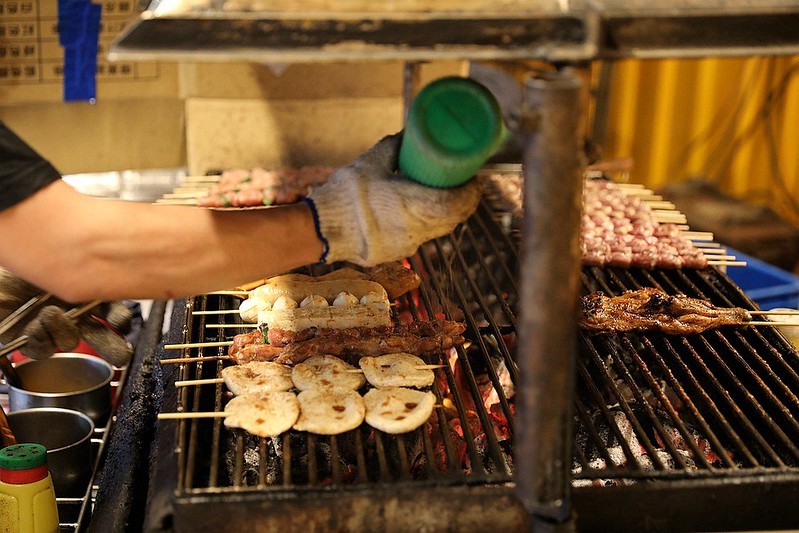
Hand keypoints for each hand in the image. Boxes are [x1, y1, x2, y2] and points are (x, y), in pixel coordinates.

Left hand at [0, 269, 132, 364]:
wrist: (0, 274)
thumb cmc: (28, 261)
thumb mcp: (63, 261)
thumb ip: (90, 276)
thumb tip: (115, 280)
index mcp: (85, 292)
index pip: (113, 311)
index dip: (120, 320)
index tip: (119, 322)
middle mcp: (72, 313)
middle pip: (100, 336)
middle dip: (112, 348)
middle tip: (118, 356)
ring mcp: (51, 328)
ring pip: (70, 342)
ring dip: (64, 330)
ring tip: (51, 313)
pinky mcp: (29, 339)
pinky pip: (43, 349)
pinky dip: (40, 338)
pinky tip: (34, 325)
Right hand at [305, 133, 481, 265]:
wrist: (320, 229)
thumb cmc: (344, 194)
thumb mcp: (369, 162)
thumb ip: (393, 147)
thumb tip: (410, 133)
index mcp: (411, 205)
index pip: (455, 202)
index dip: (470, 191)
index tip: (473, 178)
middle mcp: (415, 229)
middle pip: (453, 218)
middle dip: (463, 202)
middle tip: (464, 184)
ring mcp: (407, 245)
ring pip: (439, 230)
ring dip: (446, 214)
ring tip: (444, 195)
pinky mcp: (397, 253)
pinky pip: (422, 237)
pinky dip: (428, 224)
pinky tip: (421, 212)